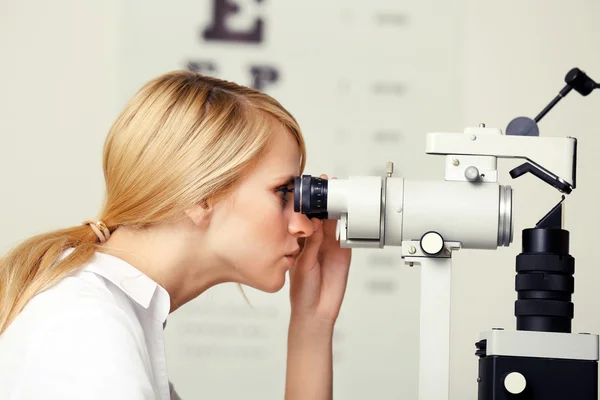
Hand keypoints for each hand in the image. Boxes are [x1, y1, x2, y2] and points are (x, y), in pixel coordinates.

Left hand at [288, 175, 351, 323]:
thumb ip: (310, 245)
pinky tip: (346, 214)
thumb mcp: (302, 264)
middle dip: (323, 200)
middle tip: (327, 183)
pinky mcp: (343, 253)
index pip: (303, 218)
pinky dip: (346, 225)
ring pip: (333, 223)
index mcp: (299, 241)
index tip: (307, 188)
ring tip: (338, 194)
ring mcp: (329, 246)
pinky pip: (346, 235)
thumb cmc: (302, 291)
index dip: (305, 203)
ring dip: (335, 209)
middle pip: (320, 215)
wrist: (316, 311)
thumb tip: (315, 223)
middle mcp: (314, 241)